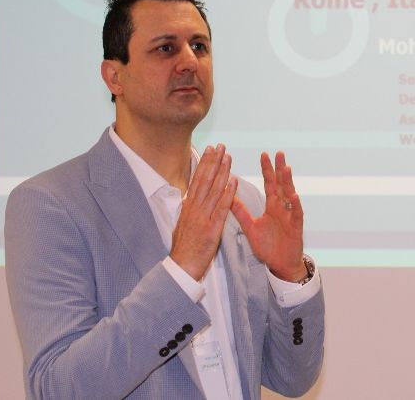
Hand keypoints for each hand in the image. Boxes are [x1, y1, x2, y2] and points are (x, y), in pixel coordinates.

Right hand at [169, 144, 236, 280]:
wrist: (181, 268)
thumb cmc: (184, 249)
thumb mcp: (183, 224)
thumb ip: (189, 210)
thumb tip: (190, 197)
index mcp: (188, 207)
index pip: (197, 180)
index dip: (204, 164)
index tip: (210, 150)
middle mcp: (194, 208)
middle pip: (204, 180)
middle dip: (213, 161)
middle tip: (220, 145)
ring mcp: (203, 217)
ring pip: (213, 190)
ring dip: (222, 172)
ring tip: (228, 157)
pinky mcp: (211, 228)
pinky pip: (221, 208)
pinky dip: (228, 194)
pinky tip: (233, 182)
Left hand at [231, 151, 306, 282]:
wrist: (280, 265)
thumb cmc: (268, 246)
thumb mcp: (251, 228)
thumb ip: (241, 213)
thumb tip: (228, 197)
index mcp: (272, 206)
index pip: (269, 184)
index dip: (267, 170)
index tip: (264, 154)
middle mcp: (282, 208)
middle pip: (281, 185)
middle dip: (280, 169)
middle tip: (279, 153)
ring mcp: (290, 216)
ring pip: (290, 196)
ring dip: (288, 182)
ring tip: (286, 169)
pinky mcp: (296, 227)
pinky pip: (296, 214)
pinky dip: (295, 204)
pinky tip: (294, 195)